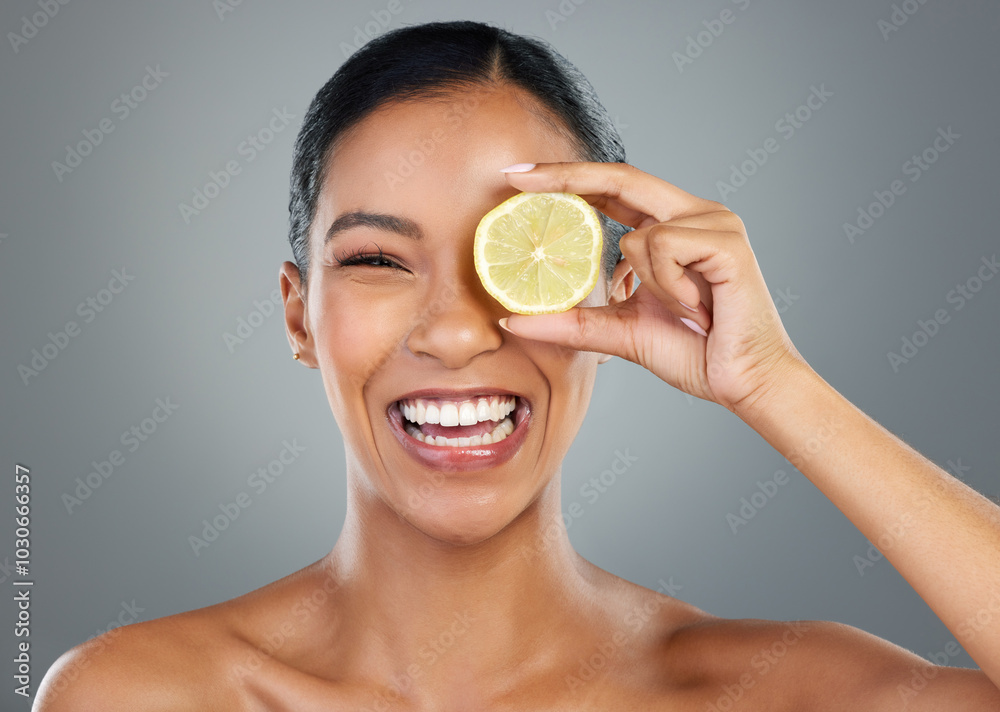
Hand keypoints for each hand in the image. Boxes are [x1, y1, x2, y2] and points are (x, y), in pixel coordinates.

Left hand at [499, 161, 809, 413]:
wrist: (745, 383)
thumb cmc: (695, 353)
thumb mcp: (619, 332)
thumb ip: (571, 322)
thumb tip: (512, 322)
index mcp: (673, 227)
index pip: (613, 189)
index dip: (567, 180)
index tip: (517, 179)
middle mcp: (695, 214)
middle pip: (621, 177)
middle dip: (565, 176)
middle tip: (514, 178)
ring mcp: (715, 223)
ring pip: (640, 234)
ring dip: (644, 282)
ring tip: (681, 311)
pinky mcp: (726, 241)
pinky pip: (666, 249)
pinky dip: (667, 285)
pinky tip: (695, 307)